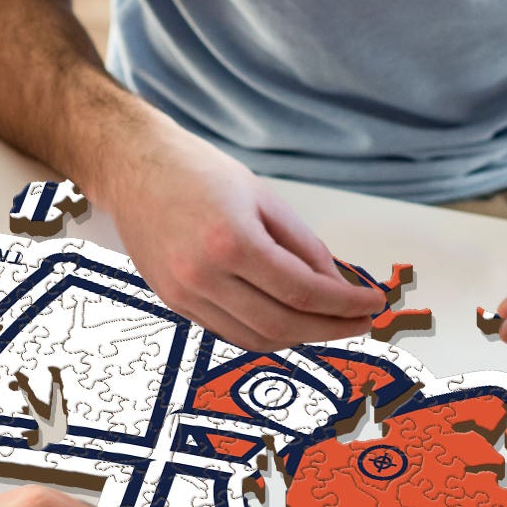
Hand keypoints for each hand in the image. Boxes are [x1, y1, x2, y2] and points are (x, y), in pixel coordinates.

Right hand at [104, 120, 381, 350]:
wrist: (133, 168)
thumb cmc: (197, 172)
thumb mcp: (264, 197)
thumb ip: (303, 245)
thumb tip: (336, 284)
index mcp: (232, 242)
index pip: (304, 292)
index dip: (345, 304)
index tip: (373, 304)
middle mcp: (204, 276)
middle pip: (283, 325)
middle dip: (330, 329)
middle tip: (360, 322)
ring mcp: (184, 294)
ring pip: (256, 338)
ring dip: (300, 337)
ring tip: (329, 324)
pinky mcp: (174, 302)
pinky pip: (230, 331)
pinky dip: (266, 333)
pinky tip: (289, 320)